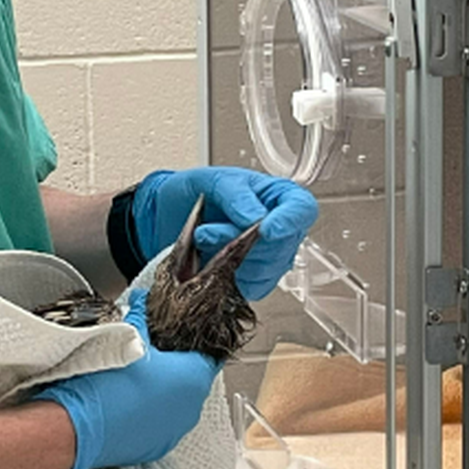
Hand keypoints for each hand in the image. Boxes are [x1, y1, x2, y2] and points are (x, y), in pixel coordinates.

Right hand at [30, 289, 219, 468]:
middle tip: (154, 354)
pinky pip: (160, 424)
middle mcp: (191, 408)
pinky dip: (150, 414)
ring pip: (177, 404)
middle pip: (192, 380)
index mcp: (193, 378)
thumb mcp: (128, 337)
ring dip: (164, 392)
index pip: (211, 356)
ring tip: (138, 378)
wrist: (78, 426)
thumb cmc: (106, 384)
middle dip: (176, 367)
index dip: (197, 344)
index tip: (183, 337)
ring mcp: (175, 431)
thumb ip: (141, 315)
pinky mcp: (156, 447)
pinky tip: (129, 402)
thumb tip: (142, 299)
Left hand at [131, 166, 317, 300]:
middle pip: (282, 245)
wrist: (167, 217)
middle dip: (242, 242)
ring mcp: (268, 257)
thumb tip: (256, 218)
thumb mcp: (212, 180)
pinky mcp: (252, 280)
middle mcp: (279, 228)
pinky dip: (226, 277)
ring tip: (203, 243)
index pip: (301, 210)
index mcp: (278, 196)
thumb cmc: (195, 193)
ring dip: (229, 259)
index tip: (267, 228)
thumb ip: (236, 194)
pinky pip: (251, 288)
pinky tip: (209, 262)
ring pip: (265, 270)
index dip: (289, 221)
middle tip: (208, 232)